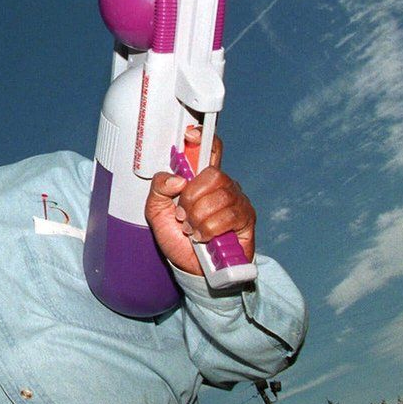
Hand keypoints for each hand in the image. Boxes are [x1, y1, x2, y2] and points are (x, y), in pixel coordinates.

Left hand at [144, 128, 254, 275]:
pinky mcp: (246, 218)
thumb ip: (159, 188)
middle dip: (192, 197)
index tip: (190, 135)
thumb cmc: (177, 238)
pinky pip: (229, 216)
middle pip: (213, 174)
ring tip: (192, 229)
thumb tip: (178, 178)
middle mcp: (221, 185)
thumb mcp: (156, 212)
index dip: (202, 139)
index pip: (208, 150)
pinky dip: (210, 229)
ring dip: (199, 217)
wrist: (191, 268)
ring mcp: (236, 200)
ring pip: (219, 196)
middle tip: (183, 214)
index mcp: (199, 179)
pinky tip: (204, 236)